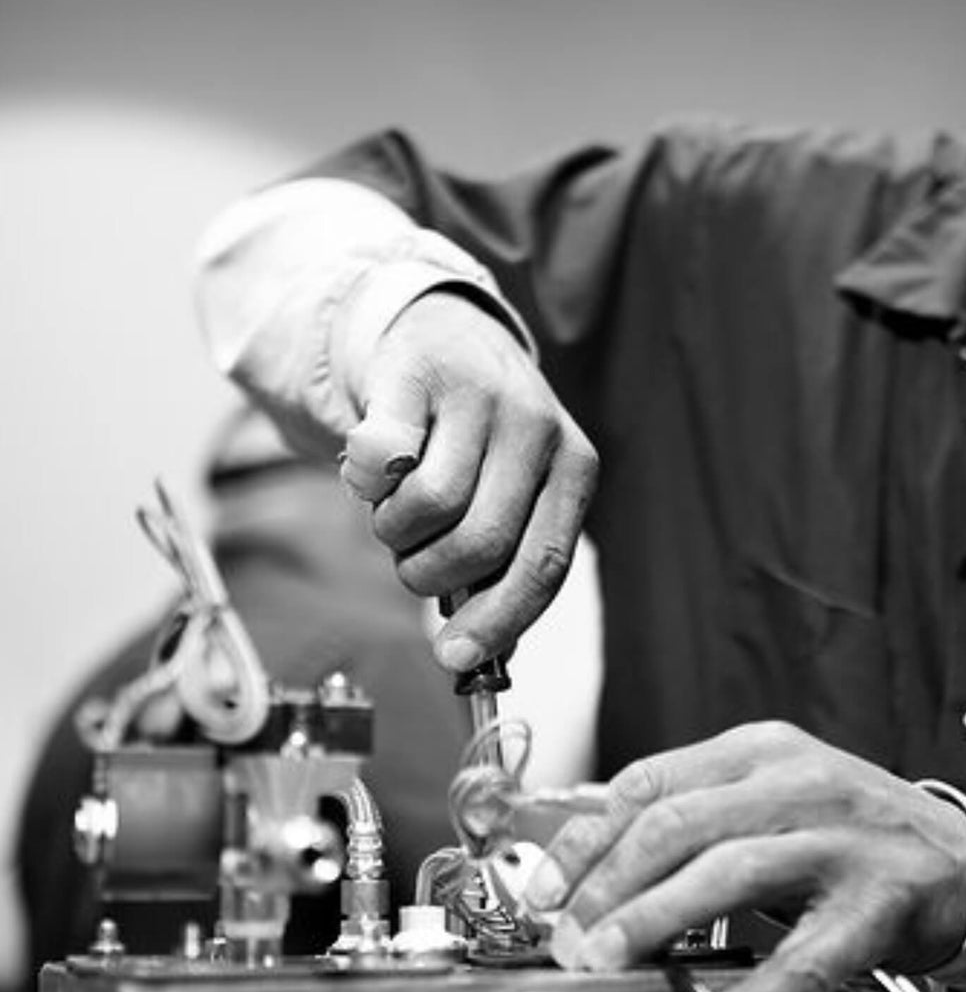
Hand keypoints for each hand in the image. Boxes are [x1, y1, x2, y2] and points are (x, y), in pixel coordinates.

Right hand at [341, 290, 597, 667]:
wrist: (445, 333)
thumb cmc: (479, 442)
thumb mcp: (515, 496)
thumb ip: (504, 566)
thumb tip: (475, 656)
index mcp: (575, 470)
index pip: (544, 564)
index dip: (499, 619)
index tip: (454, 658)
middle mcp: (538, 429)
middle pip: (482, 543)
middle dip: (432, 574)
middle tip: (414, 562)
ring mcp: (481, 395)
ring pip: (430, 506)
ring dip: (395, 532)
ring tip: (398, 512)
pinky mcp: (419, 372)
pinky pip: (381, 459)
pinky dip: (365, 484)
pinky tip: (374, 472)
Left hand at [522, 721, 965, 991]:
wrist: (961, 862)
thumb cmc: (850, 831)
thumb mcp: (774, 793)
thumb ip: (697, 810)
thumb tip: (592, 852)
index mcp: (762, 750)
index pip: (651, 782)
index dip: (586, 839)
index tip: (545, 888)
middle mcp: (799, 783)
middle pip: (677, 825)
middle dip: (605, 885)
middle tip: (567, 936)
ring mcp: (840, 843)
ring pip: (726, 875)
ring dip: (652, 923)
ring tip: (607, 960)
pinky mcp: (875, 908)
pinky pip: (798, 960)